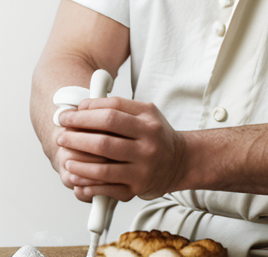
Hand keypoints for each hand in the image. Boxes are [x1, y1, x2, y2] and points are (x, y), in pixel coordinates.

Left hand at [57, 97, 183, 201]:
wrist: (179, 161)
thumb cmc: (156, 134)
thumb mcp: (146, 113)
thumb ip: (119, 107)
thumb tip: (83, 107)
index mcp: (148, 119)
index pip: (111, 111)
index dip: (85, 112)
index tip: (69, 114)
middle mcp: (147, 142)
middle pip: (104, 138)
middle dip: (76, 136)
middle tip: (61, 135)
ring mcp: (142, 166)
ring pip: (102, 167)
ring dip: (78, 163)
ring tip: (65, 158)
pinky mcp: (137, 187)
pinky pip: (106, 188)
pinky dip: (87, 184)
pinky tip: (76, 179)